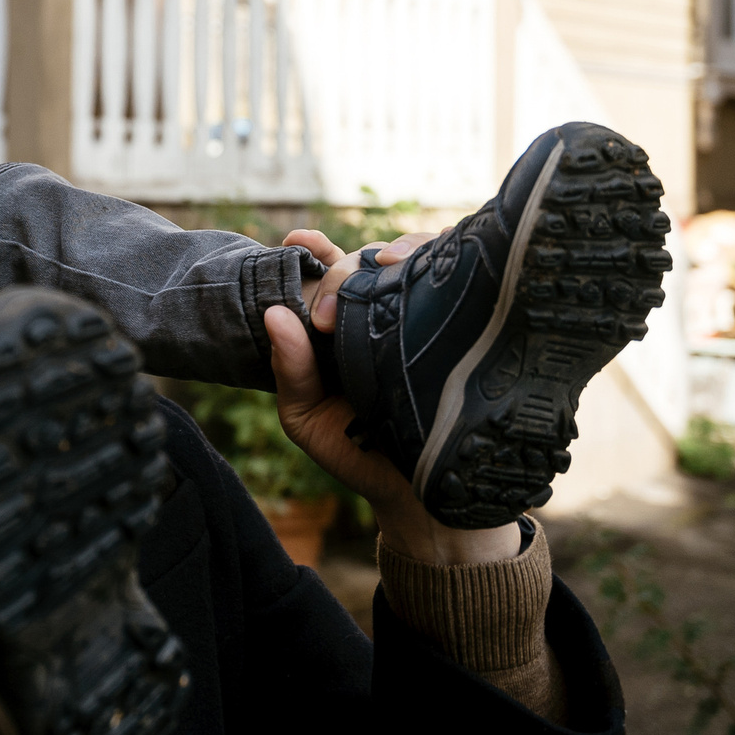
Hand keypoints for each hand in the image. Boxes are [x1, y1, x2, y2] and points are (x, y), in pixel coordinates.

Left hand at [265, 230, 518, 568]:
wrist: (418, 493)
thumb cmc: (355, 451)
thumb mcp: (306, 416)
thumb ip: (289, 368)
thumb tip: (272, 314)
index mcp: (339, 323)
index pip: (326, 270)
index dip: (313, 247)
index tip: (296, 241)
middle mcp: (380, 310)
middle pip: (364, 258)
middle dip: (343, 270)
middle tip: (329, 315)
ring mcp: (422, 313)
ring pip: (412, 255)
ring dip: (398, 248)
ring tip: (385, 263)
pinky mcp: (461, 323)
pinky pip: (457, 274)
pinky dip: (443, 255)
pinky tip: (430, 258)